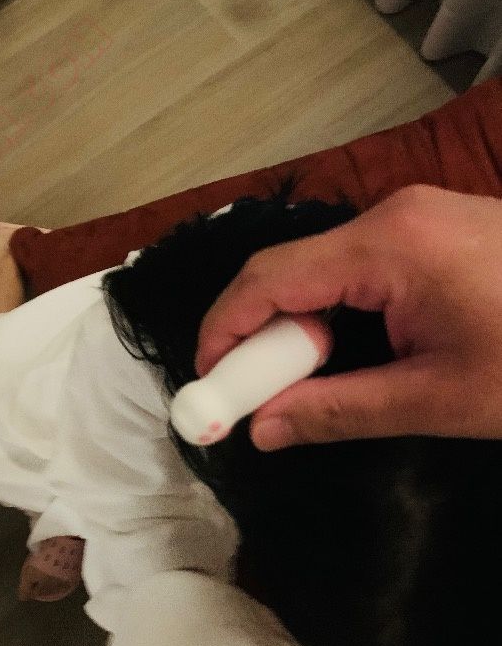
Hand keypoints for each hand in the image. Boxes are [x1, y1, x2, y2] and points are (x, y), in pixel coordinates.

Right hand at [195, 186, 501, 449]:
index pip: (269, 279)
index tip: (206, 382)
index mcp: (388, 245)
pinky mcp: (438, 228)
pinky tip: (351, 351)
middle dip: (263, 335)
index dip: (224, 330)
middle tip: (259, 395)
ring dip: (302, 326)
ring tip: (309, 381)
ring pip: (325, 268)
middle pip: (292, 270)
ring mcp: (419, 215)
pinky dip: (339, 311)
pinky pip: (361, 265)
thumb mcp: (437, 398)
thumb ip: (337, 410)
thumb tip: (261, 431)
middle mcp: (394, 214)